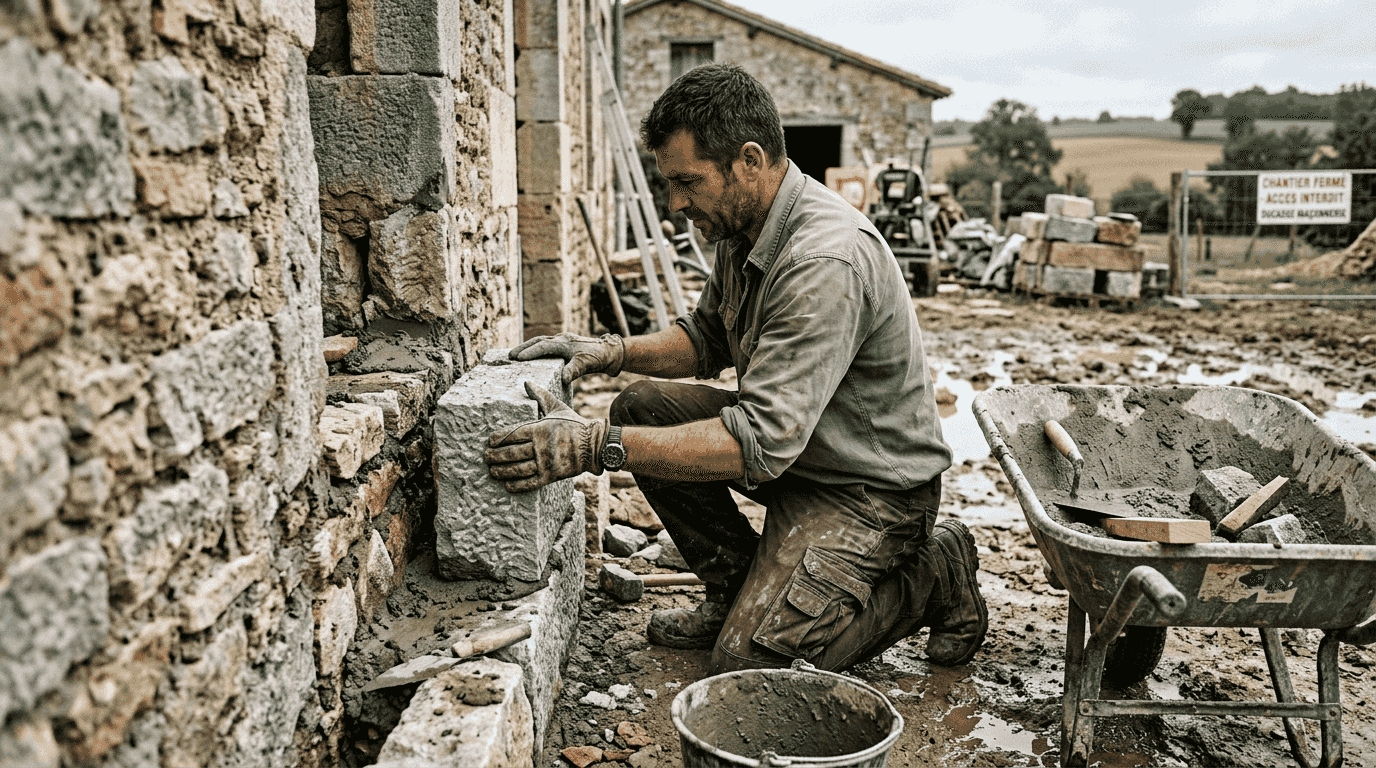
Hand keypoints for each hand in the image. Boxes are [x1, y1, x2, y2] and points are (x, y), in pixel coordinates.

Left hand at [484, 382, 608, 492]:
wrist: (594, 445)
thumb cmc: (574, 424)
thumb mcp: (558, 407)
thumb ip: (541, 395)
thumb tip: (527, 382)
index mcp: (540, 429)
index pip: (513, 434)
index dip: (498, 438)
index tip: (490, 441)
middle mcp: (541, 447)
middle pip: (512, 453)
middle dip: (495, 456)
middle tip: (486, 457)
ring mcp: (546, 463)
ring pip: (518, 469)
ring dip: (502, 471)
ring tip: (492, 471)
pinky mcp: (551, 476)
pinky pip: (530, 483)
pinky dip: (517, 485)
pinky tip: (507, 485)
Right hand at [509, 333, 624, 385]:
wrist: (609, 352)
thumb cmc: (598, 357)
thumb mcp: (586, 364)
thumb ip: (574, 370)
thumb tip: (564, 378)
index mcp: (564, 342)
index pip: (543, 346)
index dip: (530, 352)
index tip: (517, 358)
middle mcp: (561, 339)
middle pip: (538, 341)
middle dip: (523, 348)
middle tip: (509, 356)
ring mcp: (562, 340)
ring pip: (541, 342)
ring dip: (528, 347)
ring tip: (515, 356)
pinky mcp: (564, 345)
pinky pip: (546, 345)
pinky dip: (536, 349)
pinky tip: (531, 356)